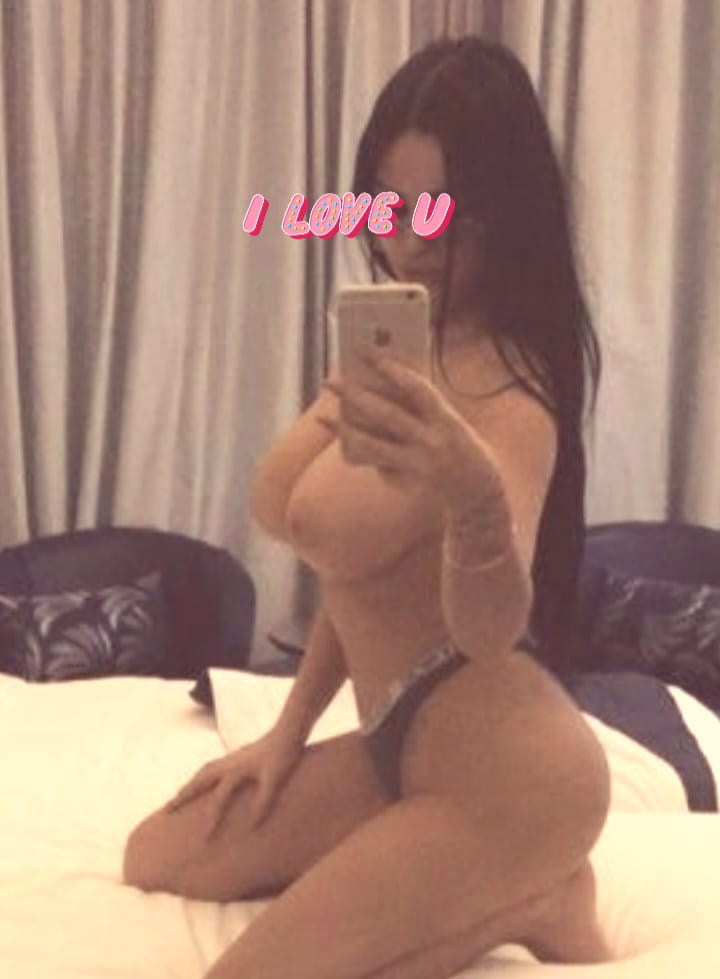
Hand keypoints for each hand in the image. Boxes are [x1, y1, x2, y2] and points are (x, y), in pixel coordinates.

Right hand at [163, 726, 303, 838]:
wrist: (289, 731)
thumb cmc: (284, 756)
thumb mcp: (275, 780)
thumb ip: (263, 801)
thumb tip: (252, 826)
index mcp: (235, 771)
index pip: (218, 800)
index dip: (212, 821)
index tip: (204, 841)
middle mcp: (227, 764)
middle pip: (198, 782)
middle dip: (181, 798)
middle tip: (164, 813)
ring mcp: (230, 758)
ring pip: (202, 773)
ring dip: (188, 786)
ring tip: (176, 799)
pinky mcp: (235, 756)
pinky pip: (209, 769)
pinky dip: (199, 778)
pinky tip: (201, 783)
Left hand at [318, 351, 506, 508]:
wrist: (478, 493)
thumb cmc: (458, 446)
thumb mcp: (448, 424)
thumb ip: (419, 410)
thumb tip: (377, 394)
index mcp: (447, 420)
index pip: (417, 390)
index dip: (392, 371)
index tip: (367, 354)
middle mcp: (432, 442)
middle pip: (387, 415)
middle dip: (356, 397)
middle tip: (330, 381)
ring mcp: (418, 465)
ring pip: (373, 446)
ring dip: (345, 430)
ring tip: (323, 417)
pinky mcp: (408, 483)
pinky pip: (379, 465)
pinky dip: (362, 453)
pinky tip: (346, 444)